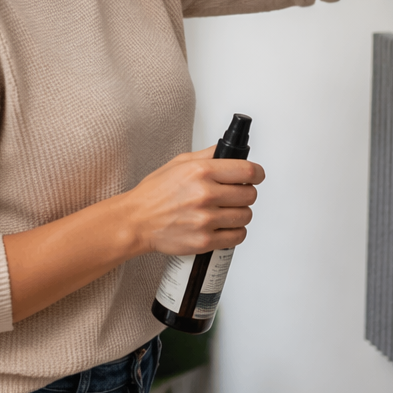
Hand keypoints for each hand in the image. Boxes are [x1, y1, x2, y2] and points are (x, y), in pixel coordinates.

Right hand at [125, 146, 263, 255]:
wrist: (136, 221)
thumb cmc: (154, 193)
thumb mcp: (179, 163)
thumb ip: (207, 155)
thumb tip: (229, 151)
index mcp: (201, 172)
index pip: (247, 171)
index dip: (257, 173)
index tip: (256, 176)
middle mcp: (205, 195)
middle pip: (250, 195)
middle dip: (246, 193)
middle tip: (236, 194)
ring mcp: (205, 220)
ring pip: (245, 216)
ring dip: (240, 213)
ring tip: (228, 211)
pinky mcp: (204, 240)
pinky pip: (237, 237)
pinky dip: (235, 232)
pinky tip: (225, 226)